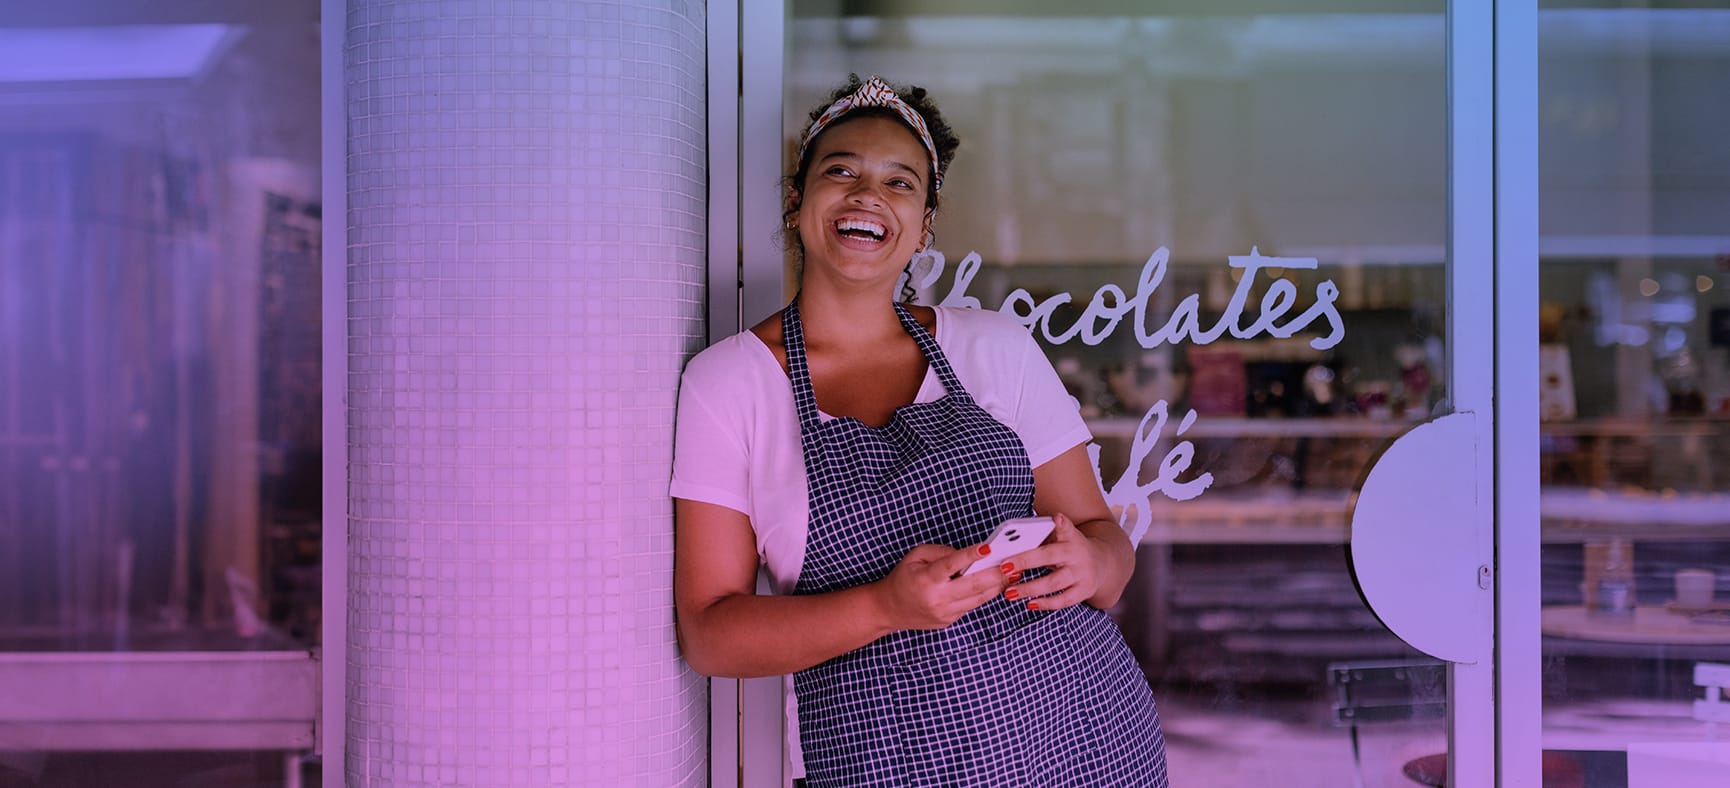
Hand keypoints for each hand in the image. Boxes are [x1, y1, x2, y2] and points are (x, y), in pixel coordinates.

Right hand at [872, 543, 1013, 630]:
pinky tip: (997, 584)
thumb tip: (969, 554)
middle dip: (997, 573)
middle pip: (973, 585)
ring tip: (1014, 572)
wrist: (889, 610)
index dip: (971, 555)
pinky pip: (972, 605)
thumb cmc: (903, 578)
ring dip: (998, 585)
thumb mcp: (915, 556)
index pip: (951, 565)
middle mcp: (937, 598)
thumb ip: (941, 552)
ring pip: (978, 598)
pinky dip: (985, 594)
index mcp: (926, 579)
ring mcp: (945, 613)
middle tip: (1014, 562)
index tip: (988, 547)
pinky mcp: (949, 621)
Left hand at [997, 513, 1108, 611]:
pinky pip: (1063, 600)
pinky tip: (1030, 603)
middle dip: (1026, 561)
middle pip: (1050, 556)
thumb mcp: (1063, 537)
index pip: (1067, 529)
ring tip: (1010, 592)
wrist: (1102, 564)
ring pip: (1054, 582)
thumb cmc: (1071, 549)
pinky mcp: (1084, 591)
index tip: (1057, 518)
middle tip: (1005, 566)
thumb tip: (1014, 537)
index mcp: (1071, 538)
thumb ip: (1043, 535)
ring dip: (1030, 588)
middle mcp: (1077, 555)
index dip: (1062, 524)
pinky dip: (1046, 603)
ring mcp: (1082, 574)